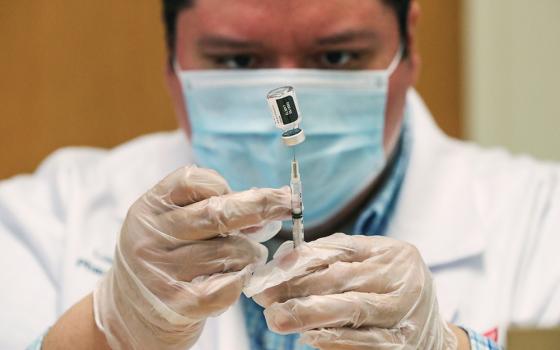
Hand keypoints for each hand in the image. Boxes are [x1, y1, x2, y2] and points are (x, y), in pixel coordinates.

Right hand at [93, 166, 290, 349]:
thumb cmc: (165, 258)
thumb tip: (268, 208)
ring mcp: (161, 270)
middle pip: (218, 212)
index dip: (227, 185)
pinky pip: (227, 285)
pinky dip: (242, 280)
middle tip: (290, 203)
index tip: (253, 192)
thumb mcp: (173, 226)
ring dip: (250, 253)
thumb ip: (211, 212)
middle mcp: (150, 235)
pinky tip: (239, 278)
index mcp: (150, 208)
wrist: (131, 312)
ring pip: (230, 251)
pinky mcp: (176, 303)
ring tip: (249, 257)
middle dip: (261, 206)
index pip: (194, 181)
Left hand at [248, 233, 458, 349]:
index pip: (341, 250)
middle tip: (264, 296)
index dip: (302, 260)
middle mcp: (403, 281)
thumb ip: (335, 259)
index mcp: (393, 254)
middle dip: (297, 288)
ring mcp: (405, 315)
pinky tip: (309, 337)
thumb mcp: (372, 265)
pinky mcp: (401, 345)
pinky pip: (363, 343)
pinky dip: (333, 339)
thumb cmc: (391, 291)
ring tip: (277, 317)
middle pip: (342, 280)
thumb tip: (284, 260)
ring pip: (351, 310)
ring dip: (308, 315)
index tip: (271, 269)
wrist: (433, 334)